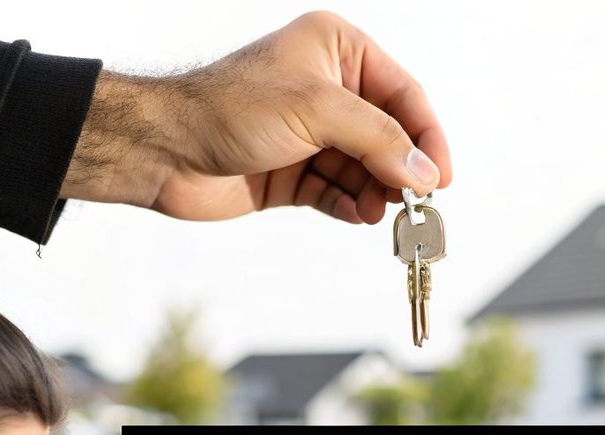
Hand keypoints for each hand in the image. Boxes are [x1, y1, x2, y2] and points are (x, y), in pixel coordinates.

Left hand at [67, 11, 451, 224]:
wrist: (163, 151)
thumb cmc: (227, 108)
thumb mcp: (316, 110)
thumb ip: (379, 140)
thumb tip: (425, 172)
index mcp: (337, 50)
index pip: (403, 94)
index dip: (426, 136)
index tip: (441, 176)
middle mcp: (328, 88)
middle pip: (389, 136)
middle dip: (400, 170)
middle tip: (412, 203)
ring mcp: (312, 133)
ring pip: (367, 169)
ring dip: (375, 193)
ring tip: (376, 213)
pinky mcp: (296, 172)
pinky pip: (340, 192)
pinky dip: (351, 205)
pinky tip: (355, 215)